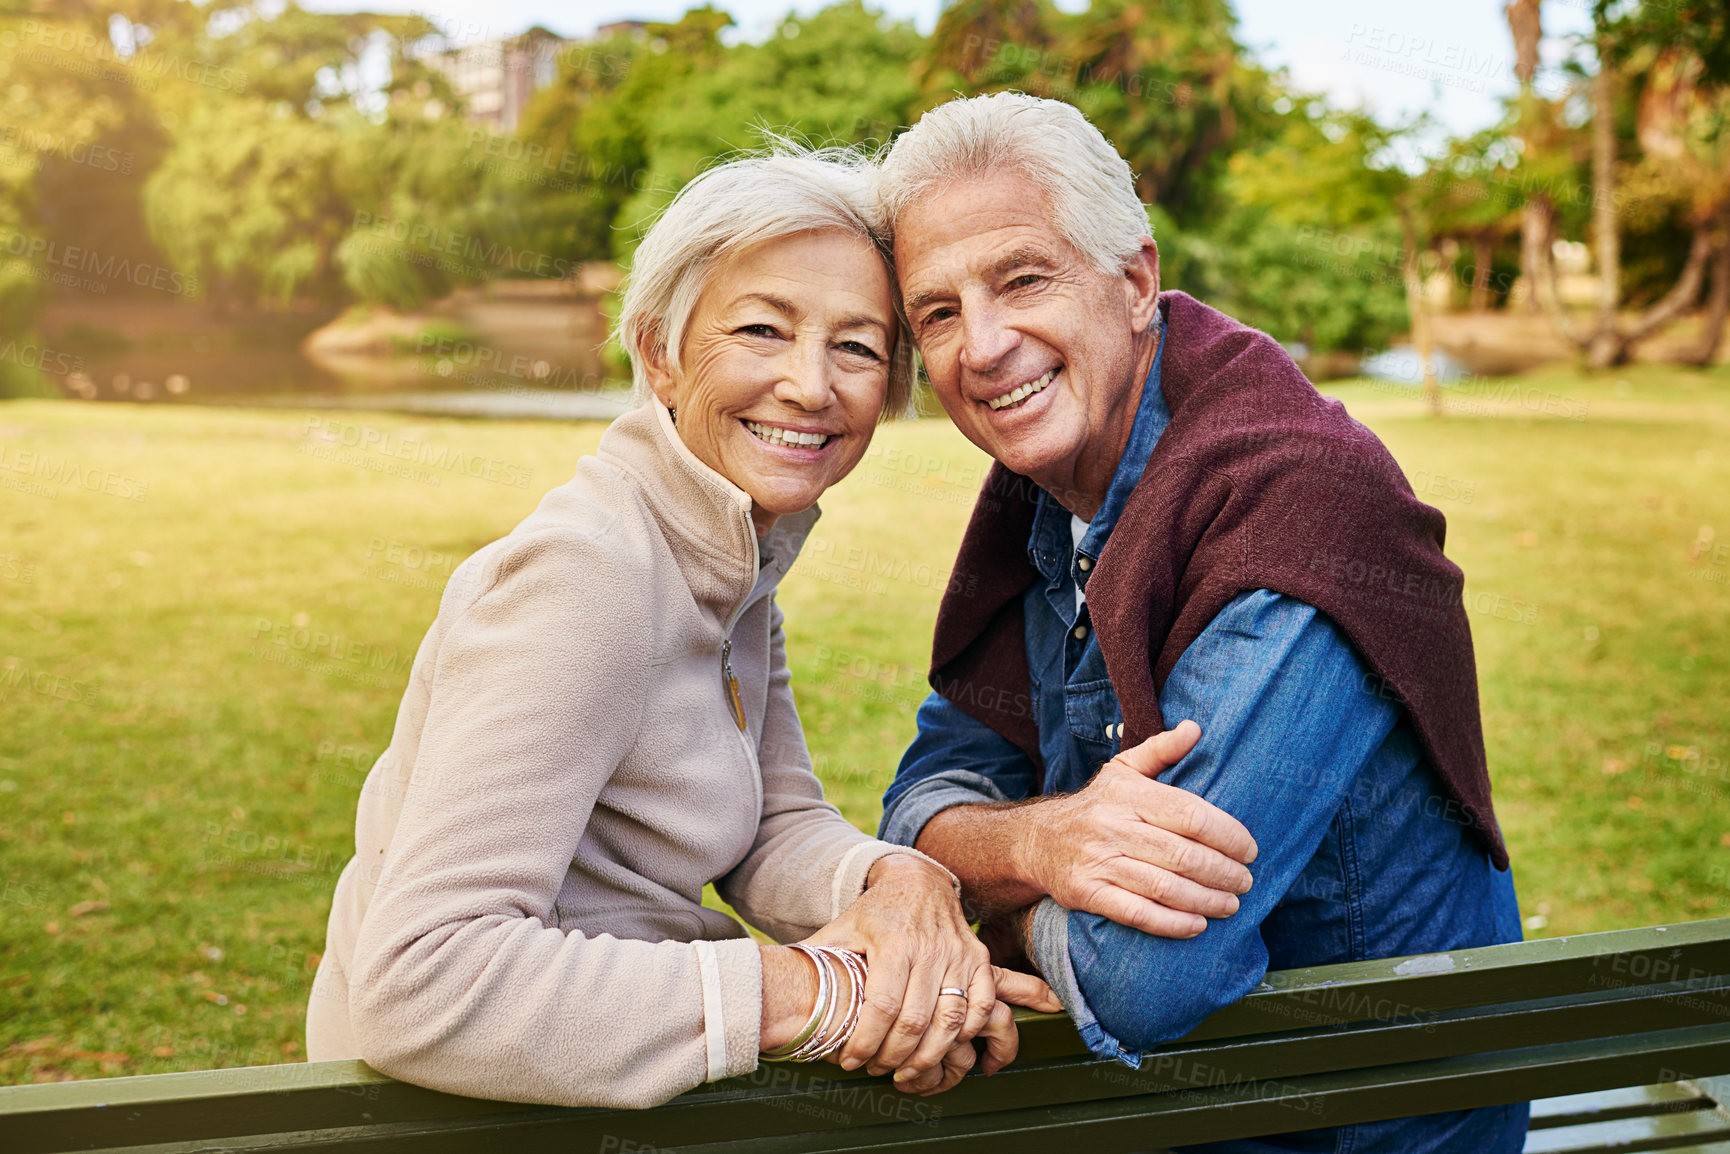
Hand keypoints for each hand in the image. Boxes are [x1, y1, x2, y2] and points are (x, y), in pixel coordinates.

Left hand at [802, 855, 1056, 1086]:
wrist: (918, 881)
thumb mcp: (842, 928)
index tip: (850, 1061)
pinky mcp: (978, 959)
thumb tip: (778, 982)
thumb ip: (817, 957)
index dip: (866, 1042)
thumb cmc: (875, 912)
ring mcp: (958, 954)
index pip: (882, 1006)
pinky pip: (981, 1005)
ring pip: (951, 1020)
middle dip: (893, 1057)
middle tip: (877, 1070)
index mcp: (892, 941)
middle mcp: (929, 948)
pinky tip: (946, 1049)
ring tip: (907, 1071)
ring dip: (930, 1056)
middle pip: (915, 1021)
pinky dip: (966, 1033)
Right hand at [1018, 721, 1258, 937]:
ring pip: (1164, 886)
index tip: (1250, 849)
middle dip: (1223, 872)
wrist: (1036, 840)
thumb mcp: (1122, 769)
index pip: (1189, 814)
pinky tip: (1196, 926)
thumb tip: (1195, 728)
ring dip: (1206, 900)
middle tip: (1245, 881)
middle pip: (1182, 854)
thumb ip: (1161, 750)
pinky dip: (1171, 923)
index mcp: (1128, 794)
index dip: (1227, 834)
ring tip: (1231, 904)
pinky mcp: (1087, 892)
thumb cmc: (1095, 805)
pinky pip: (1136, 913)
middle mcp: (1112, 826)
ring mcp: (1098, 861)